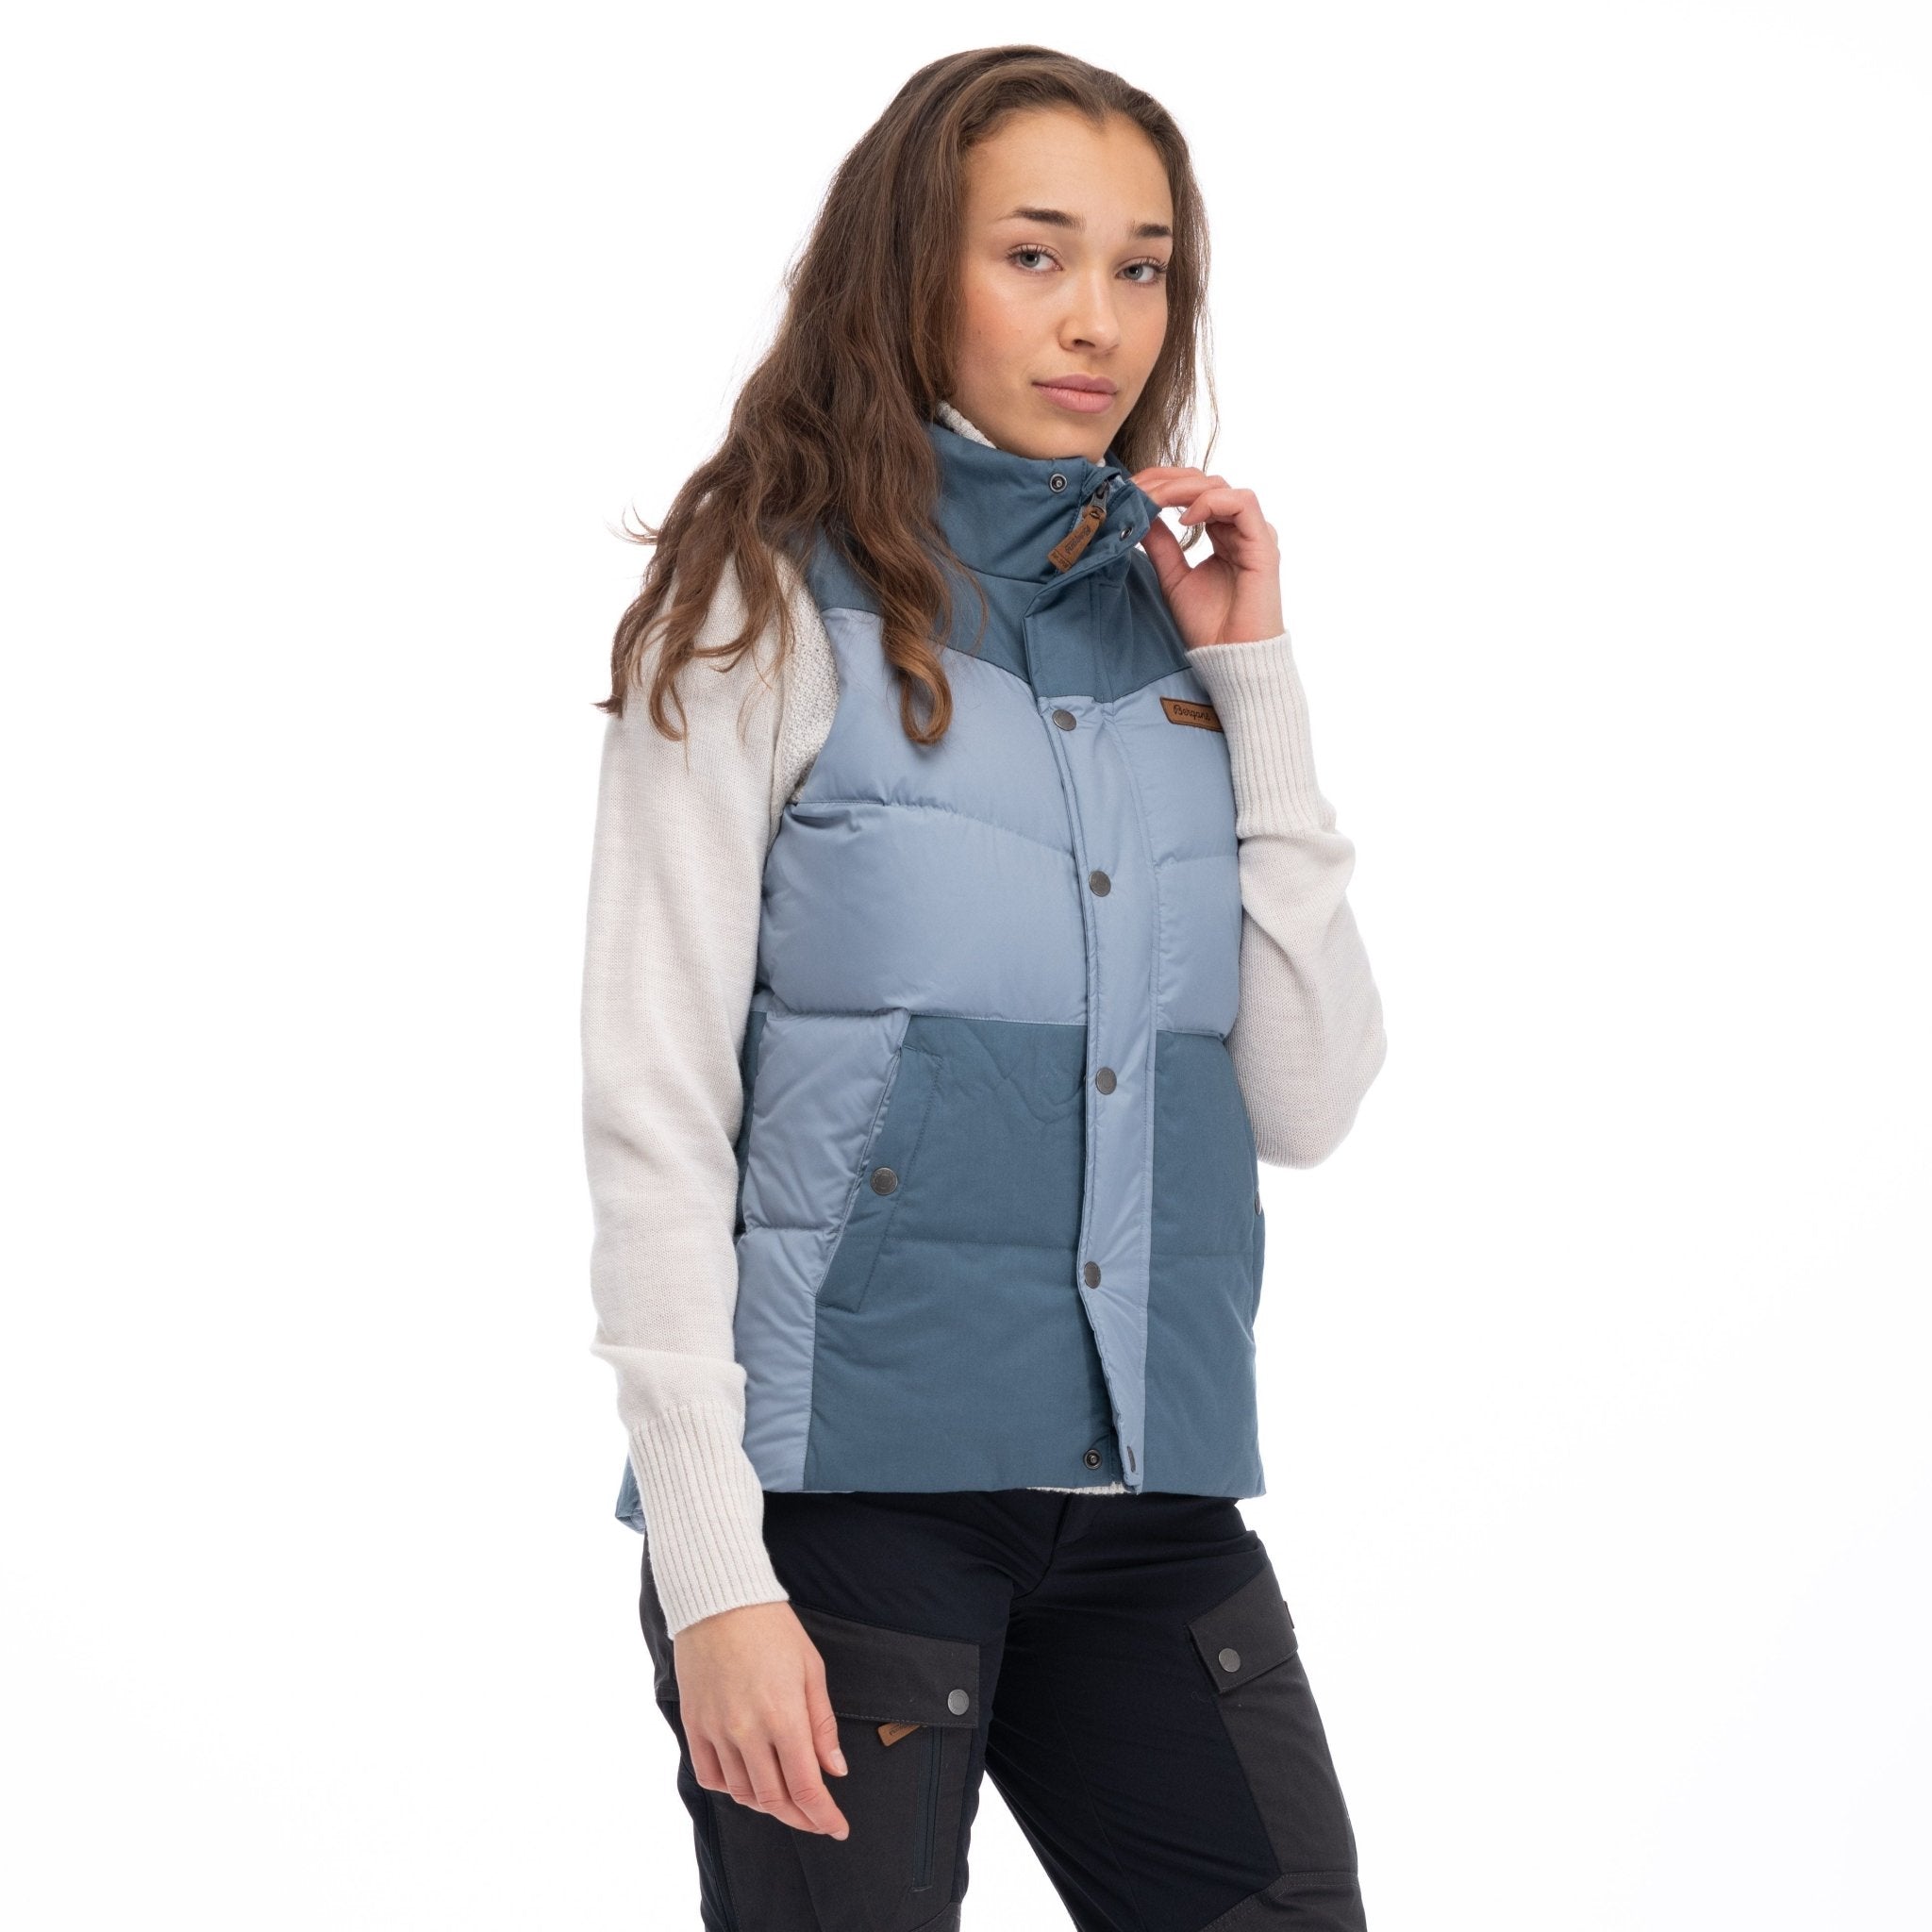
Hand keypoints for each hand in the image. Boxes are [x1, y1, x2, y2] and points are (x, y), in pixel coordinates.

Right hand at [674, 1600, 851, 1837]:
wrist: (720, 1600)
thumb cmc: (772, 1630)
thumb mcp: (811, 1670)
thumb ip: (822, 1725)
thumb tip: (834, 1770)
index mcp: (783, 1717)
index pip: (805, 1788)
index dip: (823, 1816)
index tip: (837, 1828)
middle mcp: (747, 1732)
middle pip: (774, 1799)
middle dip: (800, 1818)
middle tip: (816, 1820)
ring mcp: (717, 1731)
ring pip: (742, 1793)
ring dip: (767, 1805)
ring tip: (785, 1800)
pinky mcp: (694, 1725)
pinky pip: (710, 1775)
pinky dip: (730, 1789)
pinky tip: (746, 1783)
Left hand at [1133, 466, 1283, 648]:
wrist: (1230, 656)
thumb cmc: (1208, 625)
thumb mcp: (1173, 577)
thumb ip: (1161, 545)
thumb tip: (1142, 514)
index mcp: (1223, 534)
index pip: (1195, 492)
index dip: (1164, 485)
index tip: (1132, 492)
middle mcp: (1240, 529)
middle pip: (1206, 482)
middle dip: (1167, 481)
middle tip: (1137, 490)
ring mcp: (1253, 535)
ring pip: (1221, 487)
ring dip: (1184, 488)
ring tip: (1156, 501)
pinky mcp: (1263, 545)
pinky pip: (1243, 503)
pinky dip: (1211, 502)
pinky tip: (1185, 519)